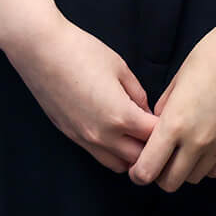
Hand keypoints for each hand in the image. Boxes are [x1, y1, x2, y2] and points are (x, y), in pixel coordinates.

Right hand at [6, 14, 155, 171]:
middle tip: (159, 132)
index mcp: (121, 116)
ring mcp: (85, 139)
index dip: (167, 130)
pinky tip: (116, 133)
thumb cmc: (82, 52)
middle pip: (140, 159)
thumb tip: (145, 111)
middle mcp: (103, 136)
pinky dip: (113, 152)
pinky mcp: (71, 136)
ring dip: (132, 155)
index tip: (173, 121)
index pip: (155, 138)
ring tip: (137, 136)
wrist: (41, 50)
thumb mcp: (119, 67)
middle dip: (152, 148)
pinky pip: (99, 156)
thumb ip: (138, 93)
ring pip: (118, 165)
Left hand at [127, 21, 215, 192]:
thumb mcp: (177, 80)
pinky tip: (205, 149)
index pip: (148, 169)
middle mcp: (198, 140)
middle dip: (160, 175)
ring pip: (194, 178)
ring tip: (184, 151)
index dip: (138, 173)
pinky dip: (208, 166)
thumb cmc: (209, 56)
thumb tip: (157, 128)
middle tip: (160, 160)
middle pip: (170, 182)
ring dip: (185, 170)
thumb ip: (164, 109)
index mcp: (175, 123)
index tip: (137, 167)